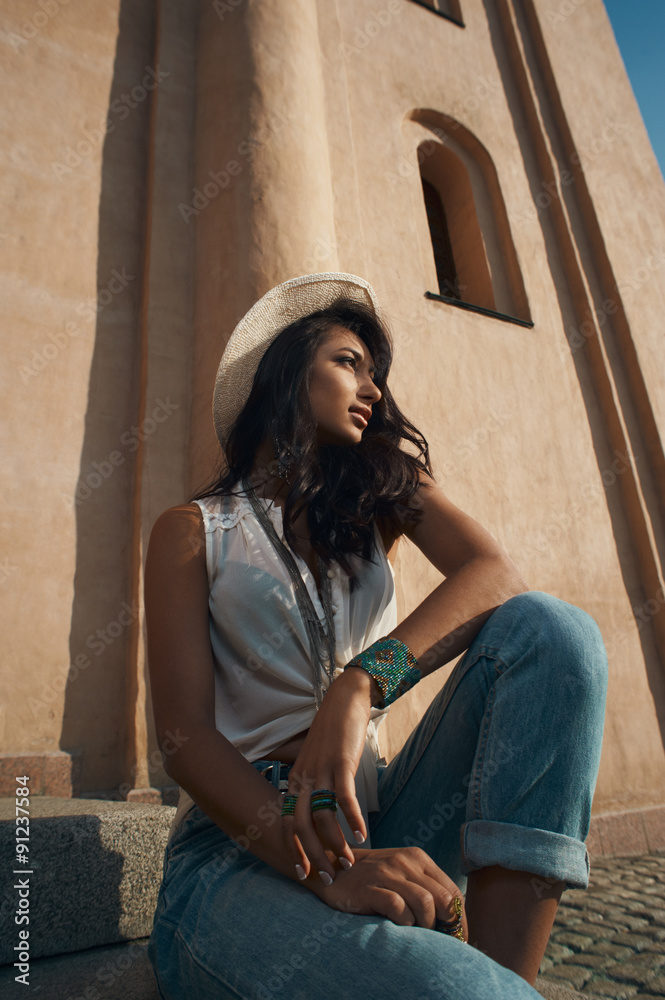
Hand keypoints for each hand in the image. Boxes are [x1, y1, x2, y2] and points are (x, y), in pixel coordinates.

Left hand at [283, 668, 375, 882]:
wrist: (343, 701)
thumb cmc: (331, 736)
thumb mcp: (315, 763)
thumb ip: (312, 787)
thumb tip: (316, 815)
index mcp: (296, 781)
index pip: (286, 823)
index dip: (294, 849)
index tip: (303, 874)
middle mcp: (304, 779)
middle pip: (300, 826)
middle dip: (313, 856)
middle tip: (328, 878)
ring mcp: (321, 771)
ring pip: (321, 816)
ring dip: (335, 843)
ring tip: (348, 863)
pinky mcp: (341, 763)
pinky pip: (344, 797)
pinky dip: (353, 818)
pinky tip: (363, 834)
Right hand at [315, 846, 467, 938]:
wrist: (333, 869)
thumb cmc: (373, 878)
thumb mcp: (402, 874)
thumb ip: (425, 888)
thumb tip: (452, 920)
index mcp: (418, 858)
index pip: (452, 890)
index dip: (459, 918)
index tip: (457, 936)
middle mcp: (405, 862)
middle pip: (443, 898)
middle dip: (445, 924)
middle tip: (438, 938)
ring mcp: (387, 873)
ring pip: (424, 903)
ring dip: (425, 925)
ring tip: (417, 930)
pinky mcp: (370, 888)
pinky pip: (399, 908)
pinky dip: (405, 922)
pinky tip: (400, 924)